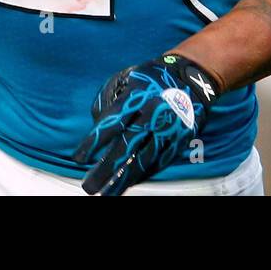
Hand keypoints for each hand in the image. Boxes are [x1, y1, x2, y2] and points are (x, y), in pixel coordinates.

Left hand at [72, 53, 219, 195]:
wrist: (191, 75)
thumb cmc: (148, 78)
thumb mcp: (124, 78)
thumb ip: (106, 100)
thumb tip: (97, 126)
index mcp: (137, 94)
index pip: (112, 121)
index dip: (94, 141)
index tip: (79, 158)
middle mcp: (154, 112)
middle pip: (128, 145)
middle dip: (107, 168)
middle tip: (90, 186)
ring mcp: (170, 127)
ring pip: (145, 159)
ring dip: (125, 179)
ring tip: (108, 193)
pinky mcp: (181, 138)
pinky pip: (160, 161)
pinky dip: (144, 174)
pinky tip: (129, 183)